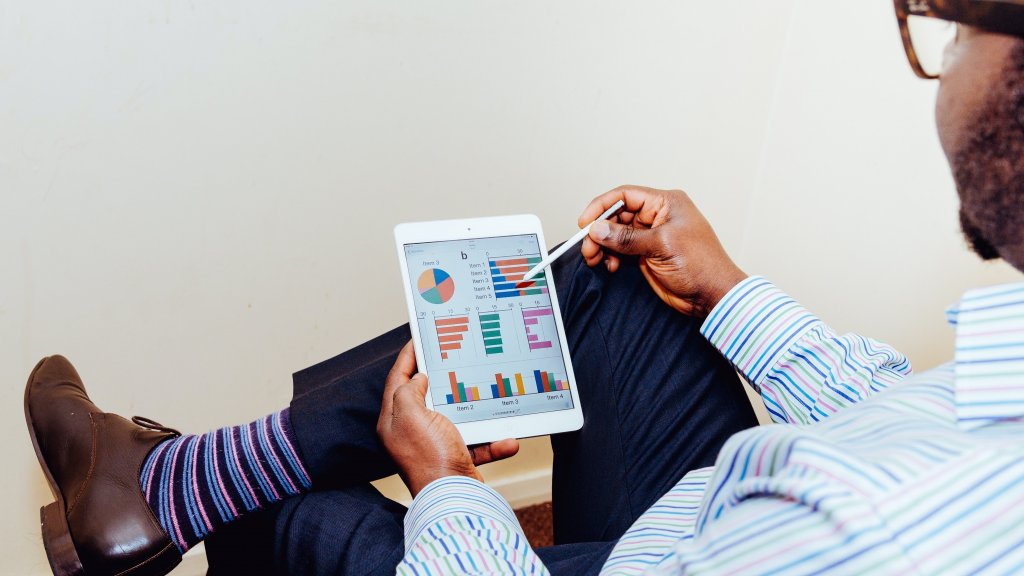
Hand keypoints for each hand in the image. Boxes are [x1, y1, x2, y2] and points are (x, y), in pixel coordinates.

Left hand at [377, 342, 519, 496]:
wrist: (453, 499)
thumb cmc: (429, 458)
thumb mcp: (411, 415)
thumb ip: (409, 391)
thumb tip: (418, 379)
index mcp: (394, 420)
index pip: (397, 380)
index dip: (408, 357)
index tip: (418, 339)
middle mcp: (411, 432)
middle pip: (425, 395)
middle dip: (442, 377)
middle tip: (452, 357)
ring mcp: (434, 445)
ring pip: (456, 417)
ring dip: (475, 410)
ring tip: (486, 393)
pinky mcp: (456, 457)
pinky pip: (477, 442)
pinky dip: (493, 441)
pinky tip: (507, 439)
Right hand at [580, 185, 747, 316]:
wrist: (712, 295)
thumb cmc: (701, 265)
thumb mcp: (661, 245)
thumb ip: (627, 237)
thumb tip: (598, 229)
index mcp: (665, 203)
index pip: (625, 196)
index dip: (602, 207)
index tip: (585, 223)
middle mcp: (657, 216)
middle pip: (617, 215)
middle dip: (600, 231)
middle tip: (588, 247)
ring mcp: (651, 236)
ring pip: (616, 234)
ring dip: (602, 246)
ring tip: (595, 259)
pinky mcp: (646, 254)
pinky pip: (621, 250)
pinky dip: (611, 256)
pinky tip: (610, 266)